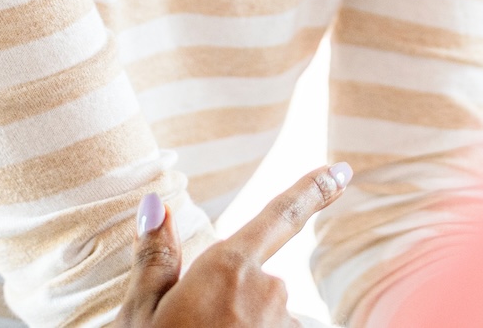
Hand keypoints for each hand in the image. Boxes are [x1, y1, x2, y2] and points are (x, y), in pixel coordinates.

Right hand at [120, 163, 351, 327]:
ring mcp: (285, 325)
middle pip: (264, 286)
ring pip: (275, 323)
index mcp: (227, 267)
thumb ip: (156, 259)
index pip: (280, 215)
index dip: (313, 189)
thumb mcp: (138, 316)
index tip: (343, 170)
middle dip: (238, 307)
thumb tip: (158, 201)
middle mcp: (268, 292)